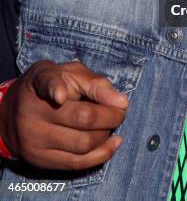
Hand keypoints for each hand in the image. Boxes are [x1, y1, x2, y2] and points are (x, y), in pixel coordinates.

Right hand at [0, 60, 127, 169]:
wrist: (15, 112)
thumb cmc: (54, 86)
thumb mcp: (70, 73)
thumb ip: (95, 83)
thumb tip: (121, 102)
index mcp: (39, 82)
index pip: (46, 83)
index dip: (53, 88)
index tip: (60, 95)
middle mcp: (32, 113)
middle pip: (81, 119)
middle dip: (111, 116)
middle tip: (120, 112)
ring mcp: (35, 140)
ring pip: (82, 145)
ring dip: (106, 136)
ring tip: (112, 125)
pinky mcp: (40, 160)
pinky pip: (76, 163)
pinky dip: (101, 155)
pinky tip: (112, 143)